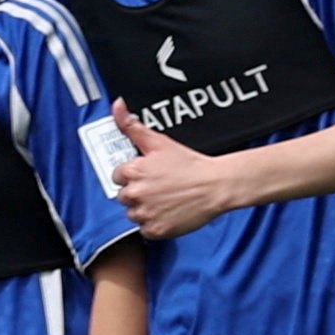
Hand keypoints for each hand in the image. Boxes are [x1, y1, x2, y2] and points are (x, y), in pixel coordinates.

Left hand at [104, 103, 244, 239]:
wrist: (217, 186)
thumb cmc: (191, 164)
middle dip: (138, 192)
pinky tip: (169, 212)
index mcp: (133, 172)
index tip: (150, 175)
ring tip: (166, 200)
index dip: (133, 175)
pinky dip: (155, 224)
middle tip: (160, 187)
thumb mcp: (160, 142)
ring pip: (133, 214)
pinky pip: (145, 229)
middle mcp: (135, 194)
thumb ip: (132, 126)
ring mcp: (145, 213)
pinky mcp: (155, 229)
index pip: (117, 176)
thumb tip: (117, 105)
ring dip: (145, 209)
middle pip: (124, 196)